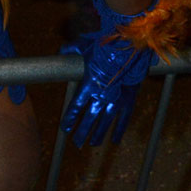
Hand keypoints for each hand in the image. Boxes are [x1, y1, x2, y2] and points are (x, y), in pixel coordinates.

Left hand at [61, 31, 156, 146]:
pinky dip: (120, 130)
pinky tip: (116, 140)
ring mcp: (115, 99)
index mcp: (88, 85)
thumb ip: (71, 50)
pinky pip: (124, 119)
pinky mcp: (128, 99)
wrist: (127, 47)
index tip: (66, 128)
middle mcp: (100, 96)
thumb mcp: (84, 46)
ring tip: (93, 144)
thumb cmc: (104, 46)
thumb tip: (61, 50)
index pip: (76, 107)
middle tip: (77, 142)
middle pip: (89, 119)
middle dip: (82, 132)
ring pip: (105, 122)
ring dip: (99, 134)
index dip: (70, 118)